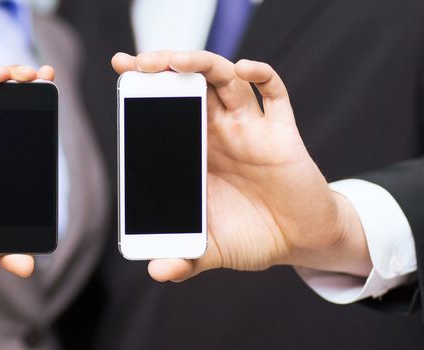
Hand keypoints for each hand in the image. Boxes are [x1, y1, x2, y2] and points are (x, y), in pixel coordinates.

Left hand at [112, 51, 371, 281]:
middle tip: (140, 61)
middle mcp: (219, 132)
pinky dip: (261, 74)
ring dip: (202, 64)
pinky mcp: (281, 133)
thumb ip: (186, 259)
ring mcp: (250, 129)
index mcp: (196, 152)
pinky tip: (244, 67)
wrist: (301, 242)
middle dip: (166, 65)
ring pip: (225, 80)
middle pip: (191, 83)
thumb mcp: (213, 250)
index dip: (147, 87)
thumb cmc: (253, 237)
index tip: (122, 69)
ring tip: (177, 61)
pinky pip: (274, 93)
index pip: (167, 108)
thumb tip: (157, 270)